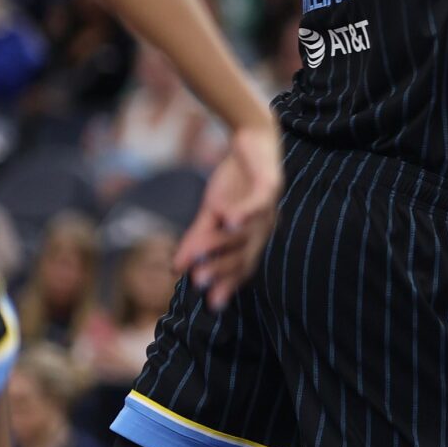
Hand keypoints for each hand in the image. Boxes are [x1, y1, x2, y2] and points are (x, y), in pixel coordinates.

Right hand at [177, 121, 280, 308]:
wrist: (252, 141)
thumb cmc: (235, 181)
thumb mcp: (211, 212)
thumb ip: (197, 238)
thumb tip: (176, 269)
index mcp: (252, 237)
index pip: (243, 267)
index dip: (229, 285)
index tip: (213, 305)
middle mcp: (264, 228)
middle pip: (245, 253)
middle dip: (222, 270)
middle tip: (198, 282)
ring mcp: (270, 208)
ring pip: (246, 232)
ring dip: (223, 245)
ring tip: (201, 259)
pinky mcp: (270, 185)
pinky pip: (259, 202)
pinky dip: (244, 212)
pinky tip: (229, 221)